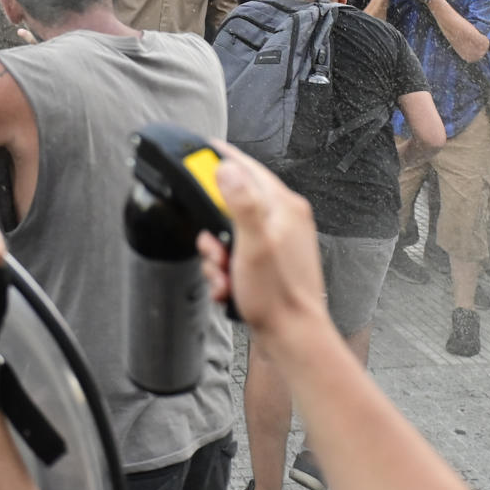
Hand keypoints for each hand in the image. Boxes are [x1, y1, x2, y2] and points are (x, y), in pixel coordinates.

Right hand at [194, 141, 327, 336]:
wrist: (291, 336)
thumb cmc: (279, 297)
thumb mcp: (254, 245)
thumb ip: (241, 203)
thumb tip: (227, 169)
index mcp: (284, 207)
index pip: (248, 167)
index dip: (220, 159)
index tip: (198, 153)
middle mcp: (283, 219)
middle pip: (232, 203)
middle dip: (214, 229)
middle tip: (216, 249)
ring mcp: (277, 240)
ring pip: (230, 232)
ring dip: (218, 255)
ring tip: (224, 274)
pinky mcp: (269, 260)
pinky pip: (237, 253)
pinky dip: (227, 269)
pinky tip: (229, 285)